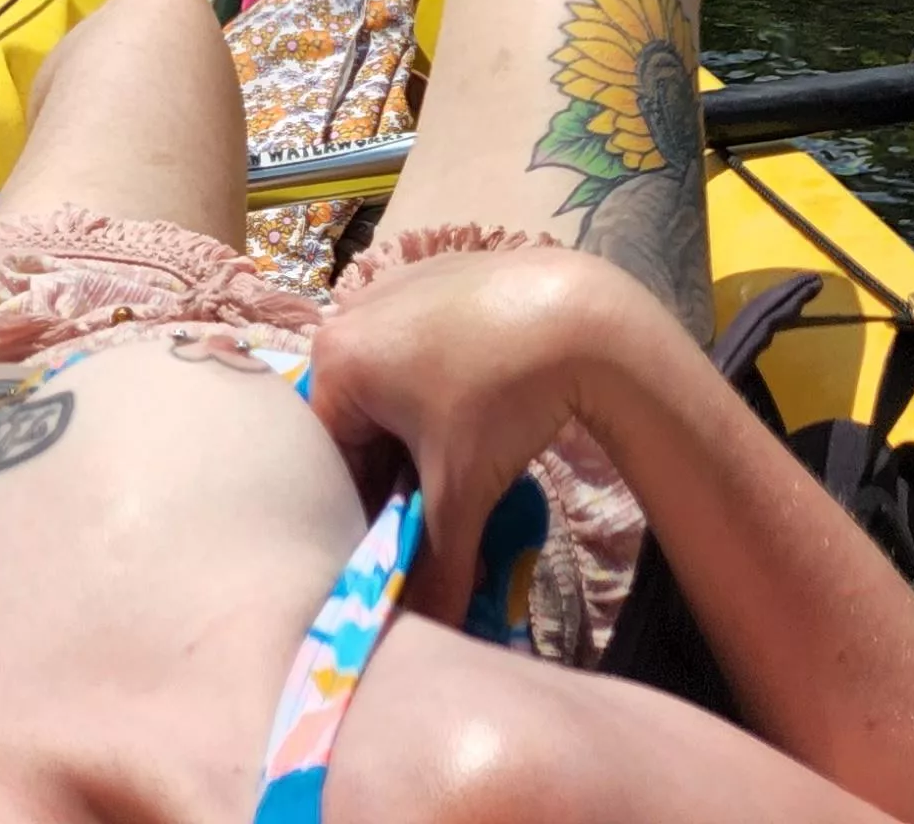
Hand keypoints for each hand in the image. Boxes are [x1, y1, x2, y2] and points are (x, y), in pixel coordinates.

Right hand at [307, 247, 662, 626]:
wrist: (583, 315)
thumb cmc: (502, 399)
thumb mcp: (462, 492)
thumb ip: (437, 571)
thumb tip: (433, 637)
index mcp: (335, 360)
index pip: (330, 461)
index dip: (364, 510)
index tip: (403, 540)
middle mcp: (350, 314)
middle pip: (357, 421)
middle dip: (394, 473)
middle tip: (439, 506)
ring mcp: (394, 286)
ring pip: (388, 386)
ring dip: (417, 435)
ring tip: (464, 460)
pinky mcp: (434, 277)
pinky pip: (416, 346)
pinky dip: (438, 387)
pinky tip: (482, 408)